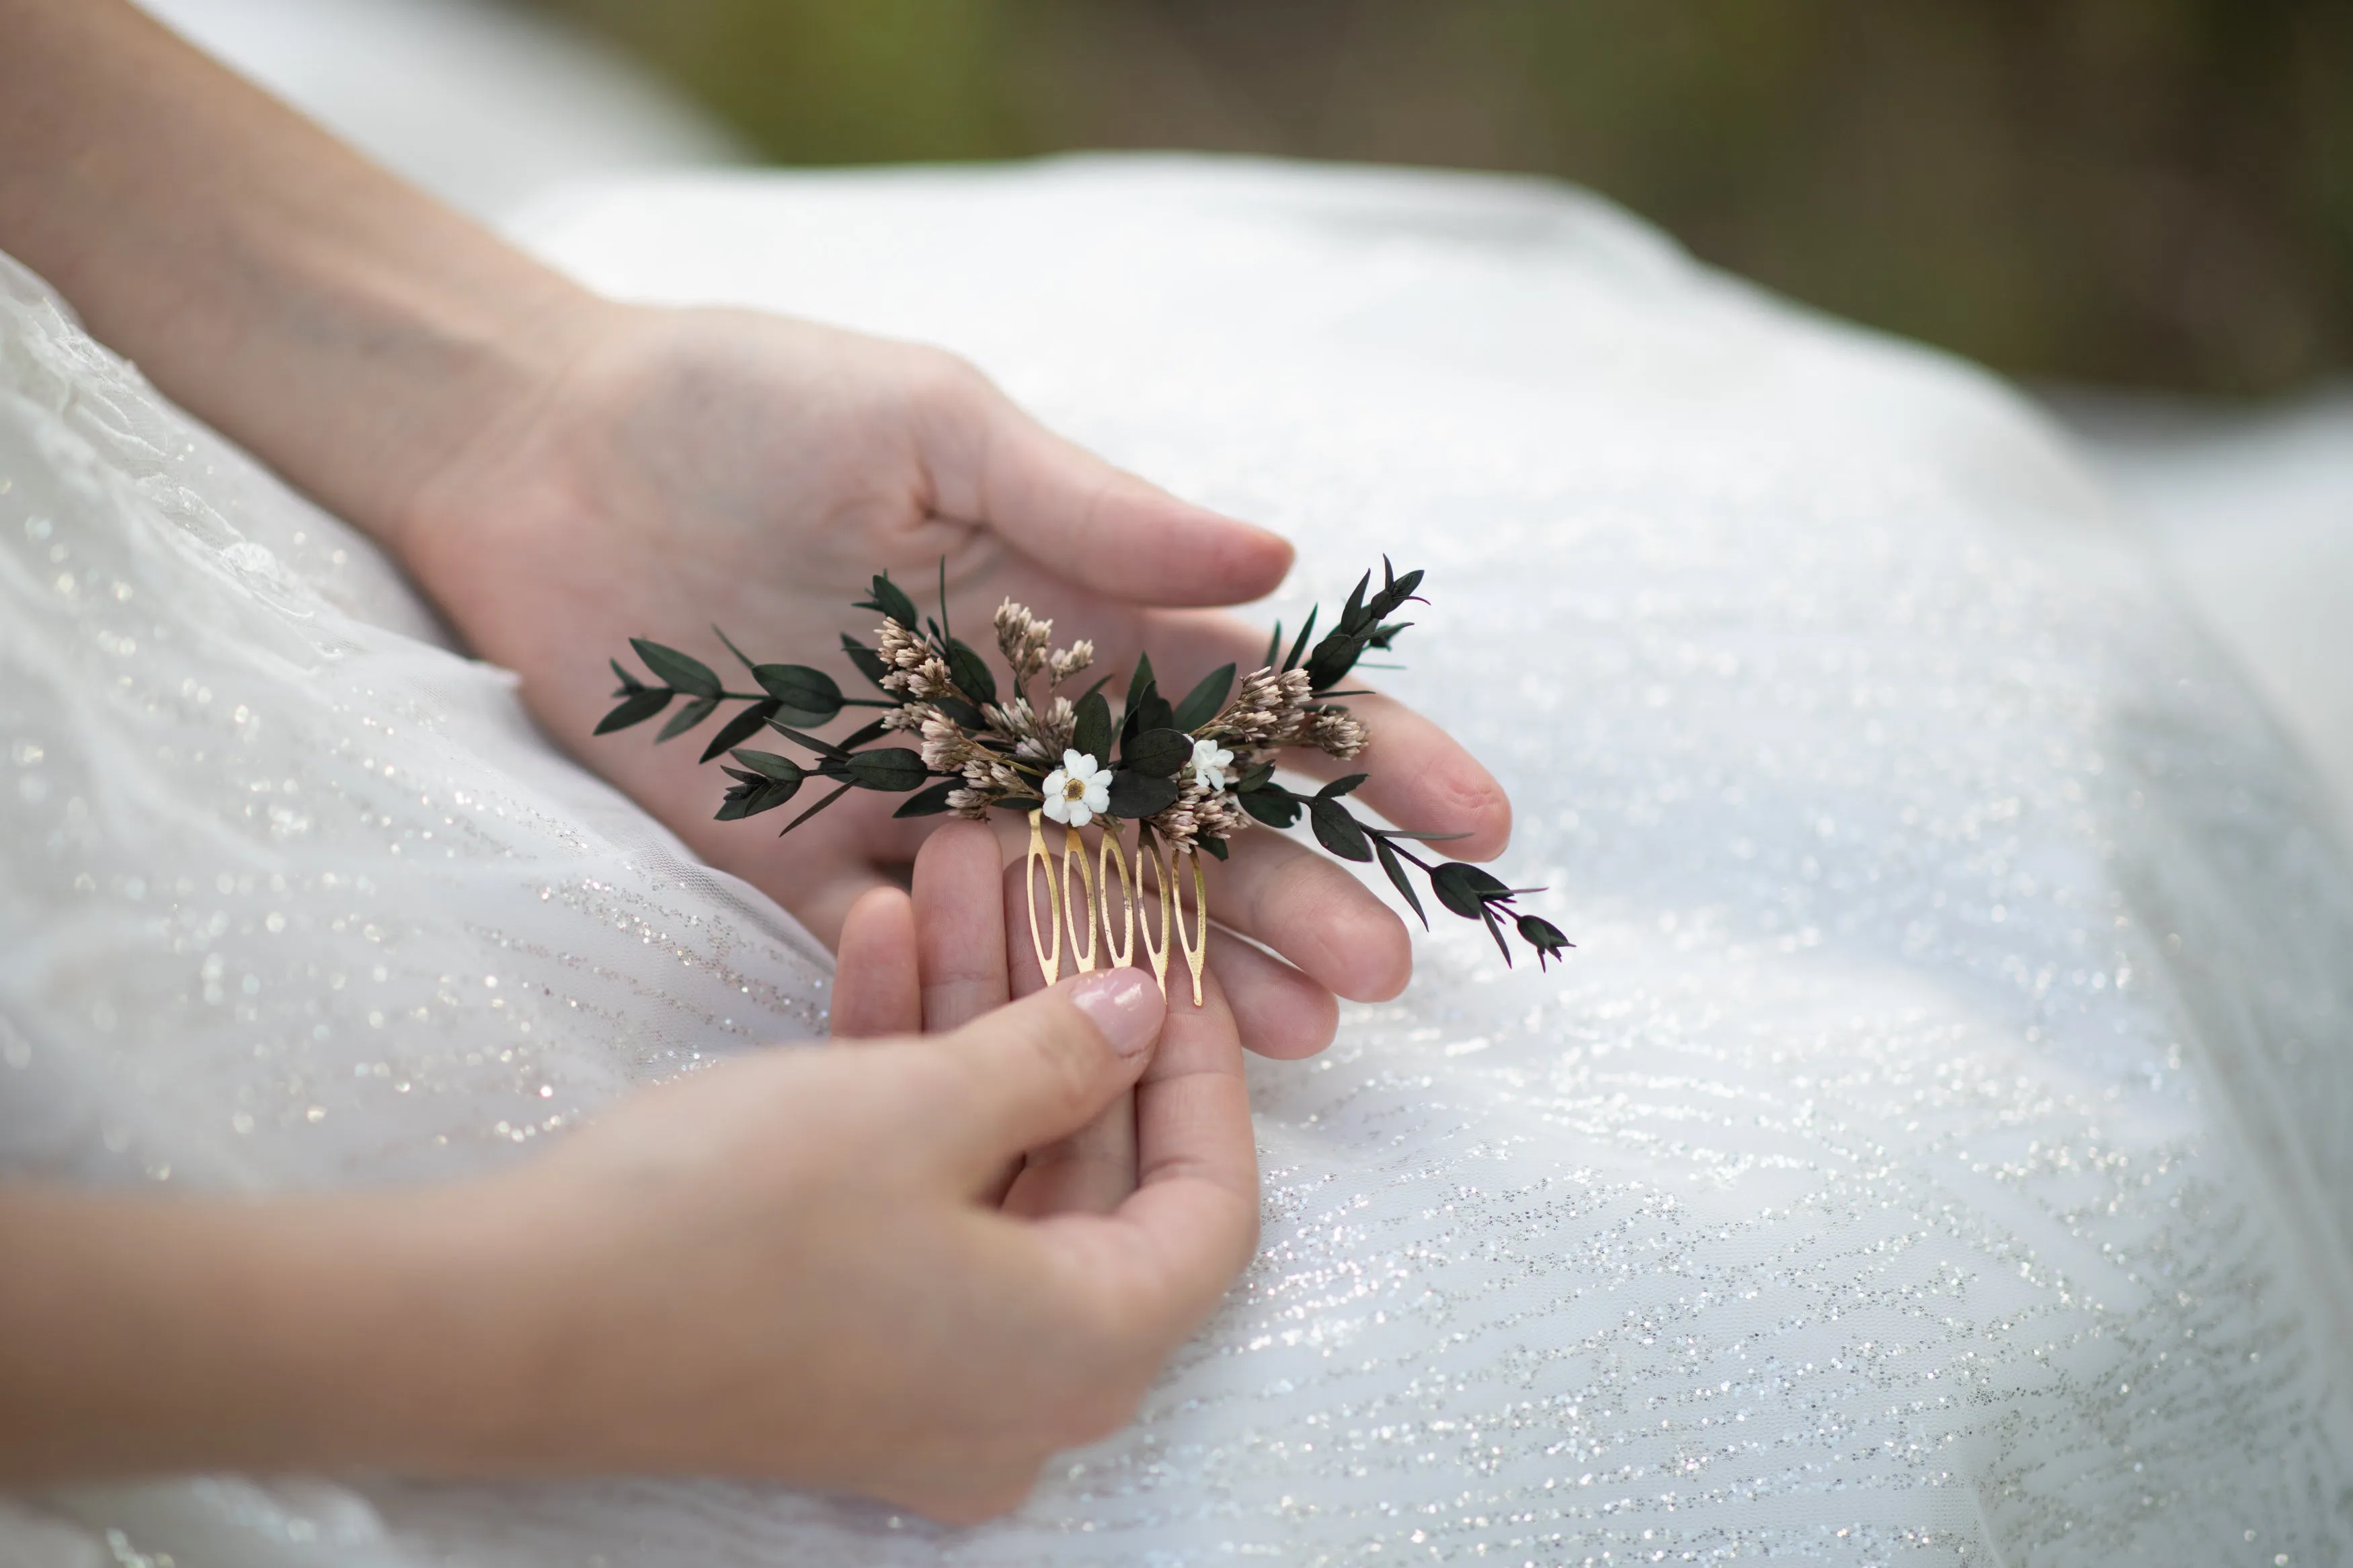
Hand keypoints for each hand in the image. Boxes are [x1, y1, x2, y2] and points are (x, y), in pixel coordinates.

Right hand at [0, 829, 1253, 1515]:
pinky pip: (908, 1194)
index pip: (1208, 1207)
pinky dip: (897, 1074)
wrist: (502, 1323)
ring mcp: (923, 1372)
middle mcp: (1023, 1388)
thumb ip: (1058, 1056)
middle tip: (1049, 870)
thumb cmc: (736, 1223)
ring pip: (988, 1163)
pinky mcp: (835, 1335)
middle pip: (1088, 1169)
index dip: (1202, 1067)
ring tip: (955, 862)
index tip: (1172, 951)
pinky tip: (872, 932)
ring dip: (968, 1010)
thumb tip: (1142, 1018)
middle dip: (1059, 1002)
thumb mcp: (921, 1109)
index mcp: (1087, 1355)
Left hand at [396, 304, 1512, 1058]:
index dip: (1366, 754)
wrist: (541, 457)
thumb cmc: (745, 405)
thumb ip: (1095, 510)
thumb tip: (1275, 551)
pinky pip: (922, 951)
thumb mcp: (937, 424)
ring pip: (1083, 910)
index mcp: (1070, 611)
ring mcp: (923, 803)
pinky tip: (1091, 1048)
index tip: (1471, 818)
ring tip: (1299, 1034)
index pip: (1249, 696)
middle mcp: (1018, 722)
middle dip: (1295, 892)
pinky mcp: (811, 863)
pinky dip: (1001, 1000)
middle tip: (1382, 970)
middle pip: (1188, 828)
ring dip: (1192, 970)